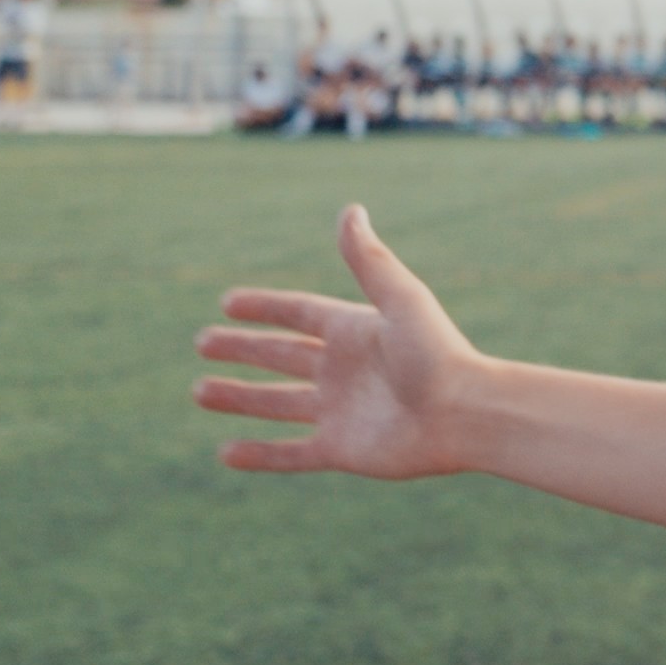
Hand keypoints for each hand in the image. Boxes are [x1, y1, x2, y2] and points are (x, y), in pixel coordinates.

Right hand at [194, 207, 477, 479]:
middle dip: (242, 350)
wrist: (466, 415)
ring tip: (200, 392)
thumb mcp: (399, 298)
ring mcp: (340, 411)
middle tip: (201, 342)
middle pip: (281, 357)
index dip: (265, 308)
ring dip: (239, 397)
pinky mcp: (341, 450)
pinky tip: (226, 452)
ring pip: (277, 403)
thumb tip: (350, 210)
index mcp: (355, 331)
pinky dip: (259, 454)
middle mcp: (344, 370)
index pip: (299, 315)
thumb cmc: (437, 353)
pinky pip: (291, 454)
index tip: (227, 304)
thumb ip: (369, 260)